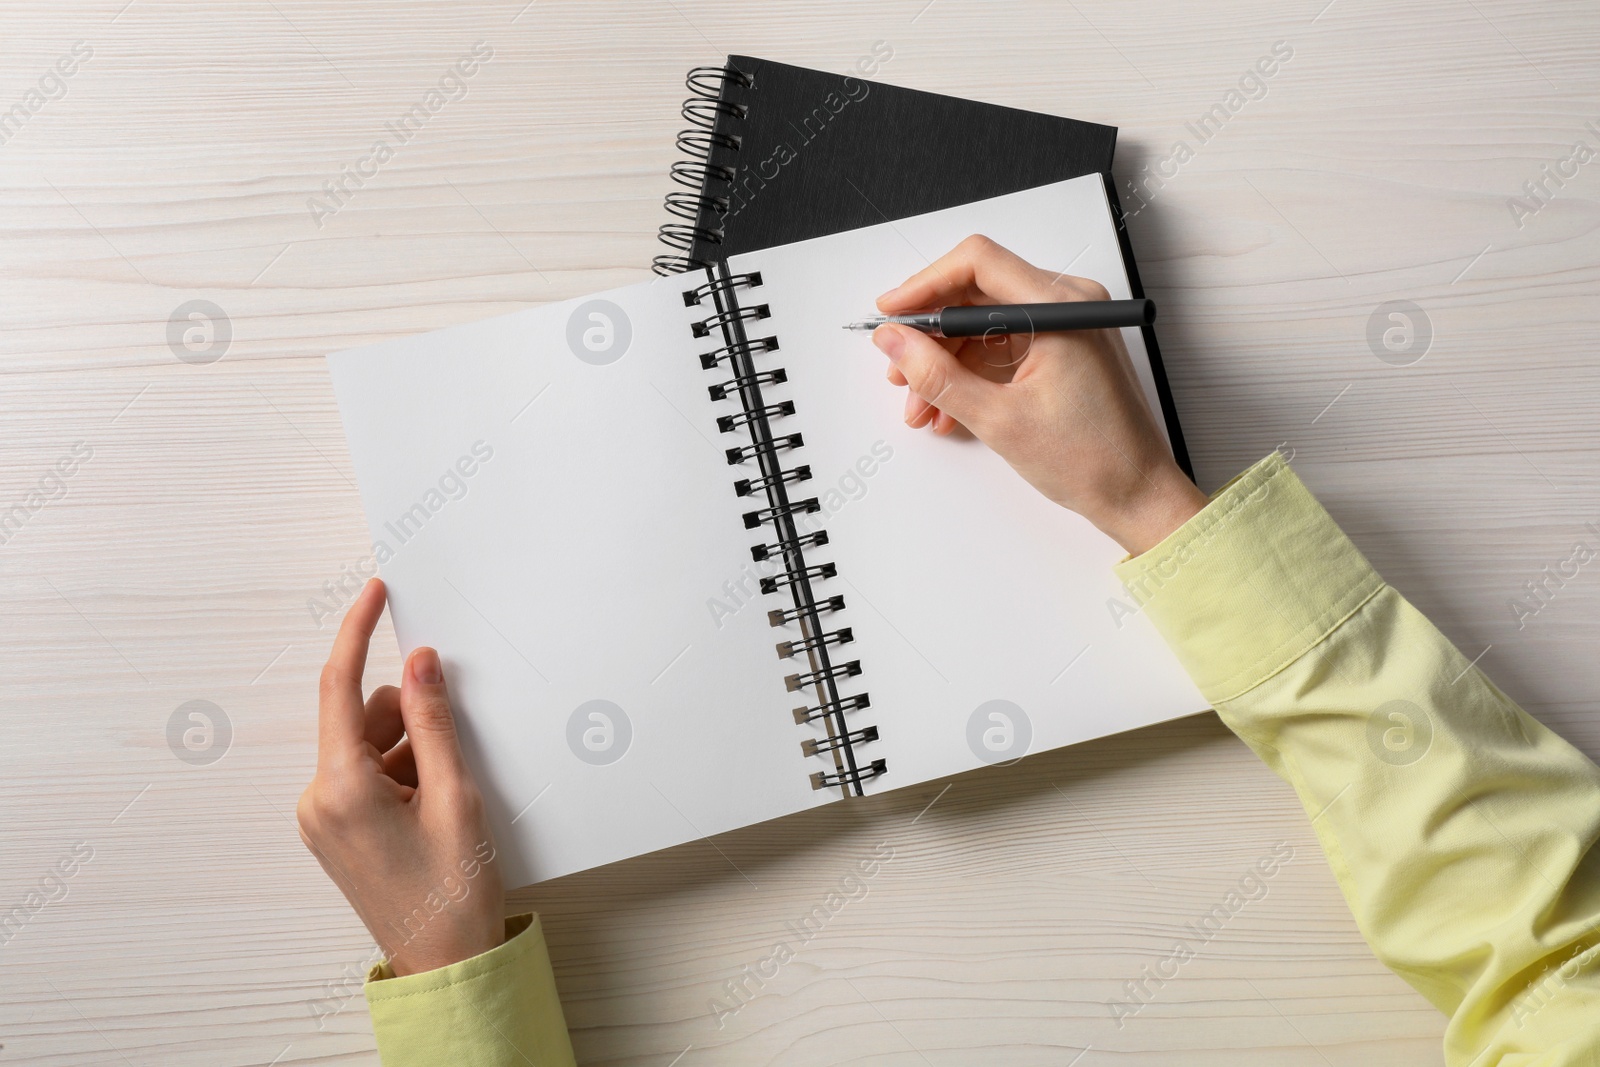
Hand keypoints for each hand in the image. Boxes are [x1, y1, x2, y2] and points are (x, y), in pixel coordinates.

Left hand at [298, 578, 504, 975]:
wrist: (445, 964)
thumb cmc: (453, 893)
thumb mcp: (454, 797)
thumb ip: (434, 722)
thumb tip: (420, 664)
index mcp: (340, 790)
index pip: (339, 688)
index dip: (357, 633)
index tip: (373, 593)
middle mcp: (319, 801)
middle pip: (362, 717)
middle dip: (409, 719)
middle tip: (451, 759)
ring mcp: (324, 818)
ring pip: (368, 744)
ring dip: (410, 751)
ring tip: (445, 799)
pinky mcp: (336, 830)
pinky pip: (367, 773)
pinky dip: (403, 773)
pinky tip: (433, 806)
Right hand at [872, 235, 1206, 554]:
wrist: (1136, 494)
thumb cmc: (1093, 459)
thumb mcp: (999, 419)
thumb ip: (937, 376)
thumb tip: (894, 343)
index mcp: (1061, 307)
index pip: (978, 263)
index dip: (925, 285)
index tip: (892, 314)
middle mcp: (1068, 305)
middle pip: (977, 293)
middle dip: (931, 334)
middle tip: (899, 371)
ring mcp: (1067, 326)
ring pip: (985, 324)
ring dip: (946, 361)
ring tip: (920, 404)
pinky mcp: (1063, 348)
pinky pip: (1003, 345)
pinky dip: (971, 373)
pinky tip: (948, 408)